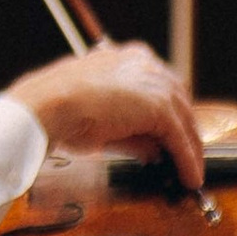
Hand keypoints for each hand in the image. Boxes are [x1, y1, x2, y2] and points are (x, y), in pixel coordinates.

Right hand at [8, 42, 205, 190]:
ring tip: (190, 174)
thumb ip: (133, 133)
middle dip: (185, 132)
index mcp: (130, 57)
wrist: (45, 107)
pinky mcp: (159, 108)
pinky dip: (188, 161)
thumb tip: (154, 152)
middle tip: (185, 157)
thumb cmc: (59, 110)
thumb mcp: (101, 118)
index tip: (174, 135)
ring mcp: (154, 84)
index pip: (163, 86)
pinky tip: (190, 178)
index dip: (171, 113)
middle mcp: (146, 64)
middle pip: (179, 101)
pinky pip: (181, 139)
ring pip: (184, 121)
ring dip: (190, 150)